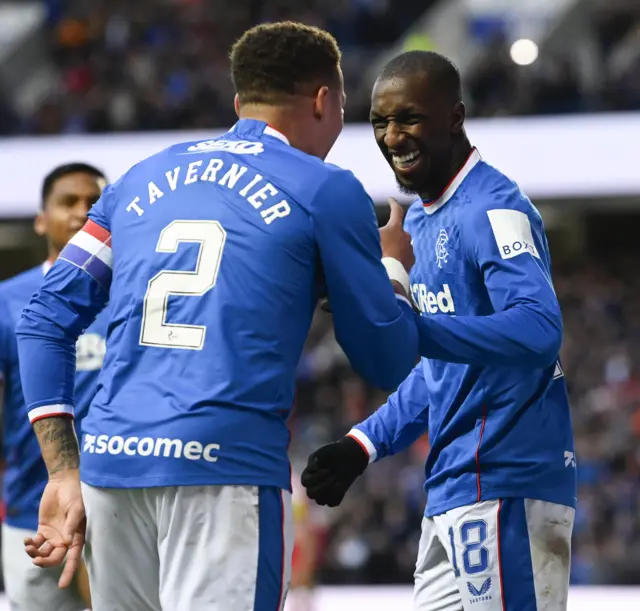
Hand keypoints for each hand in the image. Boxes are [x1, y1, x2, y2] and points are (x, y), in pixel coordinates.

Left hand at [24, 473, 85, 588]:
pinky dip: (30, 545)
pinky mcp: (43, 529)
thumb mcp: (76, 508)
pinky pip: (36, 543)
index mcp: (77, 535)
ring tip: (29, 547)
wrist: (63, 482)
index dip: (69, 571)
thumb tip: (66, 543)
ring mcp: (54, 534)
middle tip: (36, 559)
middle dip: (46, 562)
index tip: (62, 585)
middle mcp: (66, 538)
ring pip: (44, 553)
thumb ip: (71, 525)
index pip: (73, 557)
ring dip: (36, 554)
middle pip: (56, 558)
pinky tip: (27, 541)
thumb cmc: (75, 494)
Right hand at [301, 436, 368, 506]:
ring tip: (337, 482)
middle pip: (310, 494)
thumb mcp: (322, 452)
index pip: (305, 482)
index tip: (327, 470)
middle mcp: (314, 484)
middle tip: (332, 477)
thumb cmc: (333, 451)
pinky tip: (341, 485)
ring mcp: (325, 491)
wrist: (348, 454)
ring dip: (329, 493)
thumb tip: (313, 469)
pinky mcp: (336, 495)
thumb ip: (314, 459)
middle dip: (321, 487)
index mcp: (308, 473)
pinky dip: (337, 496)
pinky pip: (333, 503)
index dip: (315, 478)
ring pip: (320, 501)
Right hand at [379, 198, 413, 272]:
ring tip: (386, 254)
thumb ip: (374, 230)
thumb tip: (370, 226)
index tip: (391, 200)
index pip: (396, 211)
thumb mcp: (372, 237)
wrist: (390, 274)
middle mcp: (405, 236)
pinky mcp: (412, 260)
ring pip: (402, 243)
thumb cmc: (379, 254)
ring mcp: (410, 248)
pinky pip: (405, 255)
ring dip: (396, 246)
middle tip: (383, 239)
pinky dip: (399, 256)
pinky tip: (392, 261)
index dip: (393, 203)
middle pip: (399, 230)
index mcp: (395, 228)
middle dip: (393, 232)